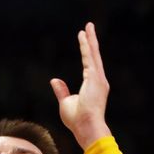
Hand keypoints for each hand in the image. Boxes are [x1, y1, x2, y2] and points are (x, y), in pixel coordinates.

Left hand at [50, 22, 112, 149]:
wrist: (86, 127)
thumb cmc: (77, 119)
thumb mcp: (66, 103)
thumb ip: (61, 90)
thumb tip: (54, 80)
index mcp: (93, 85)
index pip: (89, 64)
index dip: (87, 51)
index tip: (84, 39)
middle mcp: (98, 80)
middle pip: (94, 56)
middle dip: (91, 41)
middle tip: (88, 27)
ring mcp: (98, 79)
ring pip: (93, 54)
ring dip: (90, 39)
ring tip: (87, 26)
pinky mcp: (94, 78)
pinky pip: (89, 58)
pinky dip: (86, 46)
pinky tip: (83, 36)